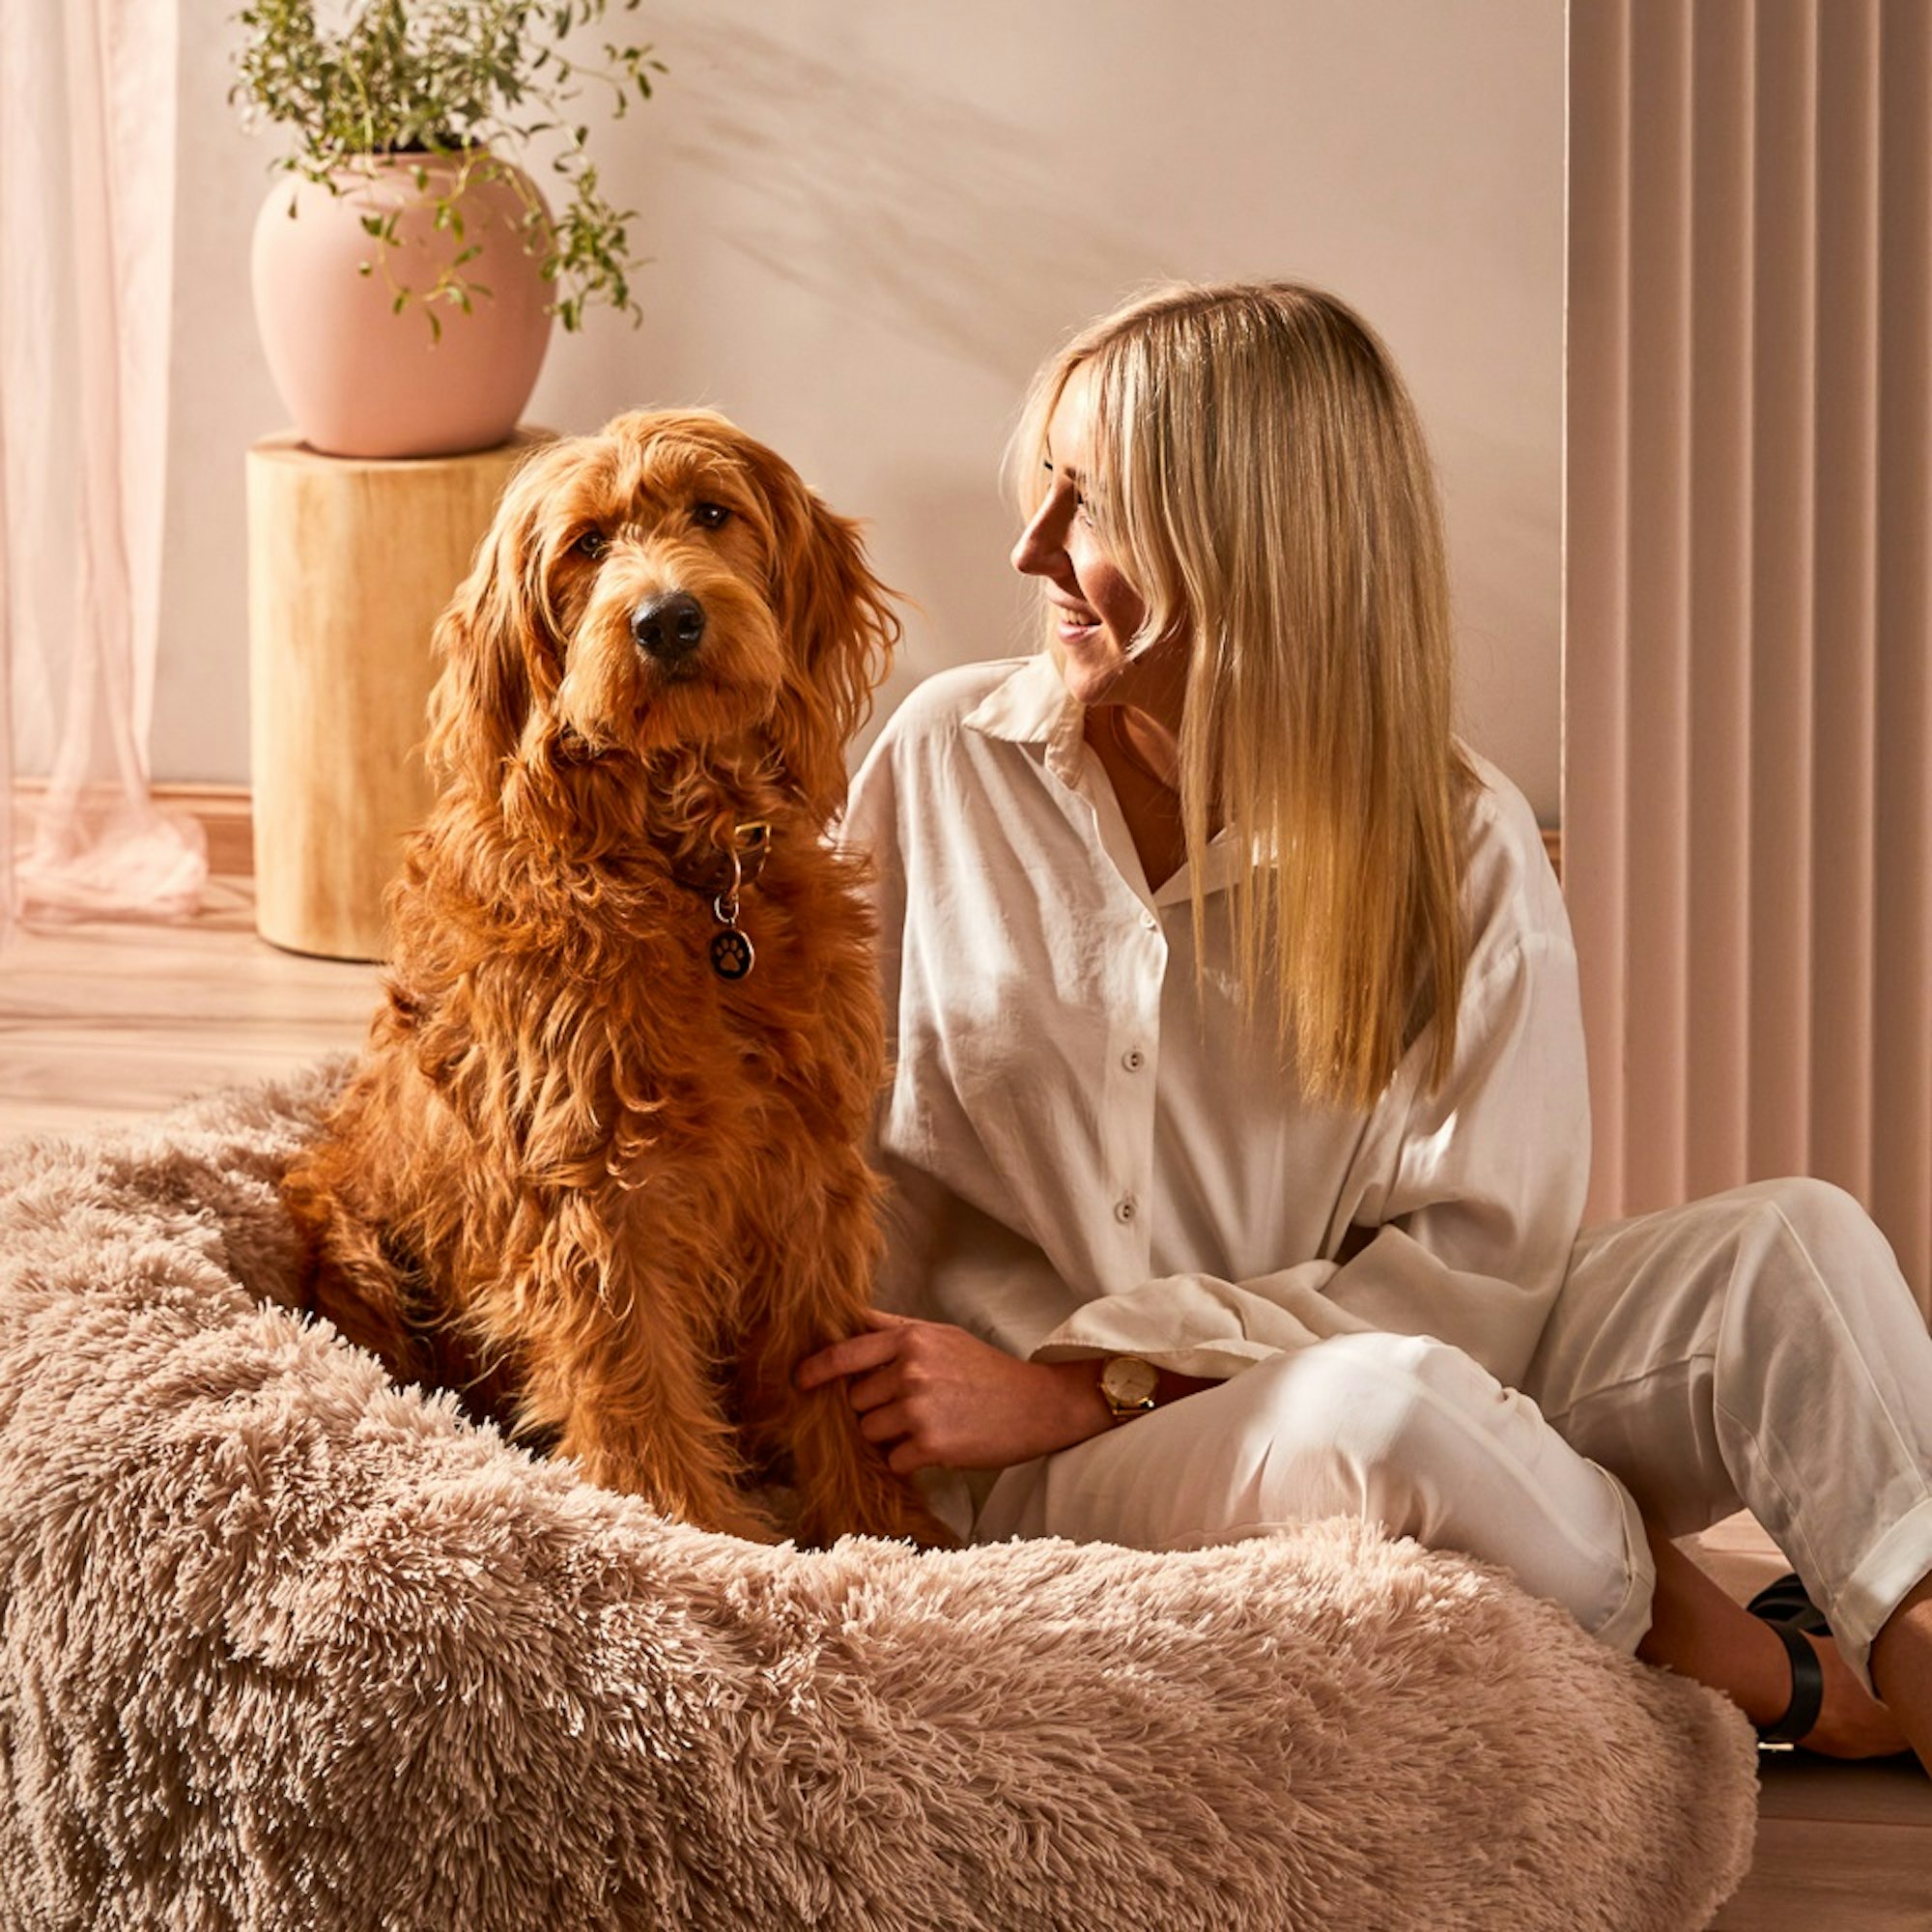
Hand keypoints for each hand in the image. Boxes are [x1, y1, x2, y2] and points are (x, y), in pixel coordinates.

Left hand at [794, 1311, 1111, 1474]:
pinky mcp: (931, 1446)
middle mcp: (910, 1370)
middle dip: (873, 1409)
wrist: (1037, 1404)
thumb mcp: (940, 1335)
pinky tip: (936, 1446)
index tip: (799, 1380)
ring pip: (870, 1433)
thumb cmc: (985, 1370)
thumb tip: (846, 1318)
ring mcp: (919, 1408)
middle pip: (855, 1401)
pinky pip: (893, 1460)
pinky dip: (908, 1460)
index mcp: (910, 1339)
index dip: (815, 1370)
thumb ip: (892, 1329)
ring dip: (889, 1437)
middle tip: (910, 1408)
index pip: (844, 1353)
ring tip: (925, 1426)